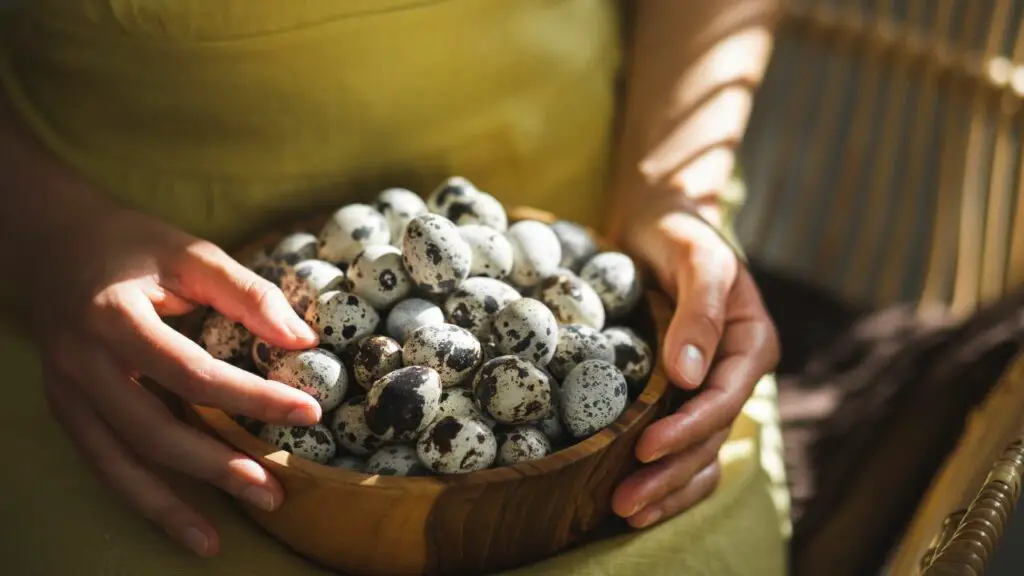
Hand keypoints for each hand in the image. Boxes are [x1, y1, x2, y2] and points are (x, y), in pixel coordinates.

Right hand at [28, 202, 322, 556]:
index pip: (191, 373)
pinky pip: (104, 463)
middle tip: (273, 490)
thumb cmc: (130, 243)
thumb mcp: (189, 251)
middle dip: (214, 467)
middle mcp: (82, 364)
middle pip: (152, 431)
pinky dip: (141, 497)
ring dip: (169, 505)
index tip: (308, 412)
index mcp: (112, 318)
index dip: (251, 398)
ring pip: (118, 463)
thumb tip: (304, 340)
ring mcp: (67, 392)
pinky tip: (182, 523)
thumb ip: (247, 291)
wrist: (49, 242)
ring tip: (216, 540)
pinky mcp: (66, 409)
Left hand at [611, 209, 779, 527]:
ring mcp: (711, 388)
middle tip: (625, 501)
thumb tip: (689, 376)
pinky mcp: (682, 395)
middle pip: (710, 436)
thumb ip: (698, 311)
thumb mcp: (697, 257)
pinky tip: (639, 503)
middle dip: (670, 471)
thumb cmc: (681, 232)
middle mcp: (736, 373)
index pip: (724, 398)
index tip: (645, 447)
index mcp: (751, 343)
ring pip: (699, 452)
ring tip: (626, 512)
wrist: (660, 222)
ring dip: (667, 486)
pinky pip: (683, 445)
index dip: (688, 428)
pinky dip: (666, 476)